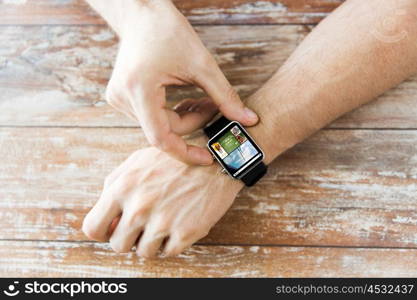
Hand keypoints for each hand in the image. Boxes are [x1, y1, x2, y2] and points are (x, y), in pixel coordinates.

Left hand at [82, 146, 242, 257]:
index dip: (102, 232)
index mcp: (122, 187)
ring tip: (164, 223)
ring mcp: (163, 221)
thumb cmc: (175, 160)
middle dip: (129, 239)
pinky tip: (179, 224)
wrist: (216, 159)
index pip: (93, 227)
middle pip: (118, 245)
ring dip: (152, 241)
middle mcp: (139, 206)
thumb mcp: (137, 162)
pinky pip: (169, 252)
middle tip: (143, 227)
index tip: (113, 230)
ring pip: (144, 252)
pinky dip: (173, 242)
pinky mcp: (185, 232)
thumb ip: (115, 187)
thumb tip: (108, 217)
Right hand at [104, 0, 257, 164]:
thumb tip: (248, 120)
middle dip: (193, 123)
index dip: (186, 152)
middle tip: (214, 109)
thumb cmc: (167, 31)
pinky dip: (172, 113)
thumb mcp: (201, 64)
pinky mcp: (123, 97)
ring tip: (203, 100)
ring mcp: (120, 99)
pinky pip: (152, 116)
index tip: (208, 157)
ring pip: (159, 125)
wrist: (142, 13)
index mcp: (139, 90)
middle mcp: (123, 98)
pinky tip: (185, 100)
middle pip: (164, 130)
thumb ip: (225, 96)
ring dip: (184, 118)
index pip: (161, 138)